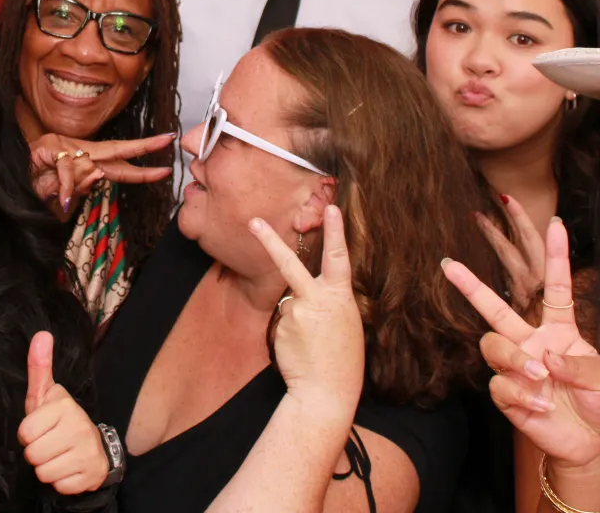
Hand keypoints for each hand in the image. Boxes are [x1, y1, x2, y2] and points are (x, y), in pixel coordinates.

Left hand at [18, 331, 108, 494]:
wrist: (94, 448)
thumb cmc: (60, 420)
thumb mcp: (46, 395)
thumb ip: (39, 367)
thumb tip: (41, 334)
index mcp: (64, 407)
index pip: (25, 433)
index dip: (28, 434)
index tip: (41, 428)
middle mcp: (78, 427)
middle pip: (33, 455)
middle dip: (36, 452)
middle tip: (49, 443)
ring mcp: (87, 452)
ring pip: (44, 472)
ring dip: (47, 468)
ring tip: (58, 455)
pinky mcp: (90, 475)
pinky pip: (59, 486)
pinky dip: (61, 481)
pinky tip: (68, 467)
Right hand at [29, 132, 173, 214]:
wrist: (10, 176)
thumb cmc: (39, 185)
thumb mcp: (65, 196)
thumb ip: (82, 188)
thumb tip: (98, 176)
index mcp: (89, 163)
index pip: (122, 166)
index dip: (144, 169)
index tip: (166, 168)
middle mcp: (82, 151)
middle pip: (118, 149)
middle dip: (144, 146)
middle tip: (168, 140)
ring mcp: (66, 146)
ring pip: (88, 164)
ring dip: (79, 185)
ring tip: (64, 198)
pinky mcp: (49, 147)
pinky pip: (66, 170)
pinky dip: (67, 186)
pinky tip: (64, 198)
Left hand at [248, 205, 362, 423]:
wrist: (327, 391)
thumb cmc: (341, 357)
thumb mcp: (346, 321)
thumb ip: (328, 300)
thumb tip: (306, 291)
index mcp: (340, 296)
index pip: (338, 258)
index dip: (337, 232)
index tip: (332, 208)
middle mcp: (317, 299)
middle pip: (290, 263)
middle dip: (270, 240)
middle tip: (253, 221)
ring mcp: (296, 312)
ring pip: (289, 301)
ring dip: (297, 317)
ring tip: (312, 343)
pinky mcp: (281, 325)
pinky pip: (283, 318)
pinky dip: (289, 330)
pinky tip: (300, 348)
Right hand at [442, 218, 599, 471]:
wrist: (594, 443)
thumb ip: (579, 362)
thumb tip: (544, 358)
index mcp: (560, 330)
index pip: (555, 287)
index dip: (556, 256)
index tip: (555, 223)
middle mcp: (532, 343)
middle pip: (496, 308)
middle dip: (471, 286)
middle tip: (448, 264)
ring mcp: (517, 368)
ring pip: (493, 344)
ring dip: (516, 359)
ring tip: (541, 378)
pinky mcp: (507, 396)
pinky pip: (500, 385)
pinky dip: (521, 394)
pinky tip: (540, 405)